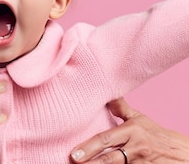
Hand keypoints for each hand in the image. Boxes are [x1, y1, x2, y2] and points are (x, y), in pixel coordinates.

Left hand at [70, 97, 188, 162]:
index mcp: (132, 131)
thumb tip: (106, 94)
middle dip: (90, 162)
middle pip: (109, 158)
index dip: (88, 147)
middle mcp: (136, 148)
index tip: (74, 154)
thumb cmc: (156, 135)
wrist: (183, 154)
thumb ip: (121, 109)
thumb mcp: (140, 119)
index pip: (106, 140)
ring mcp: (141, 163)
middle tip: (73, 162)